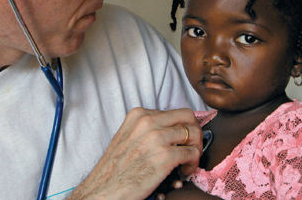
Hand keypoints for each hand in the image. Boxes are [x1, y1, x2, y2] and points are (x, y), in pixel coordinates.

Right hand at [68, 107, 202, 199]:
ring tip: (188, 161)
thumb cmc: (116, 167)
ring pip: (194, 133)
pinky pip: (192, 153)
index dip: (183, 126)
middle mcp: (148, 121)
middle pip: (188, 117)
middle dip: (195, 131)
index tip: (184, 139)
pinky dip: (193, 162)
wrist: (105, 189)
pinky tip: (184, 170)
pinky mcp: (165, 156)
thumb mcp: (127, 136)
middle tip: (193, 146)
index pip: (174, 112)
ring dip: (196, 148)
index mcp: (139, 115)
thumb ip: (147, 128)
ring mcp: (157, 138)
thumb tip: (171, 128)